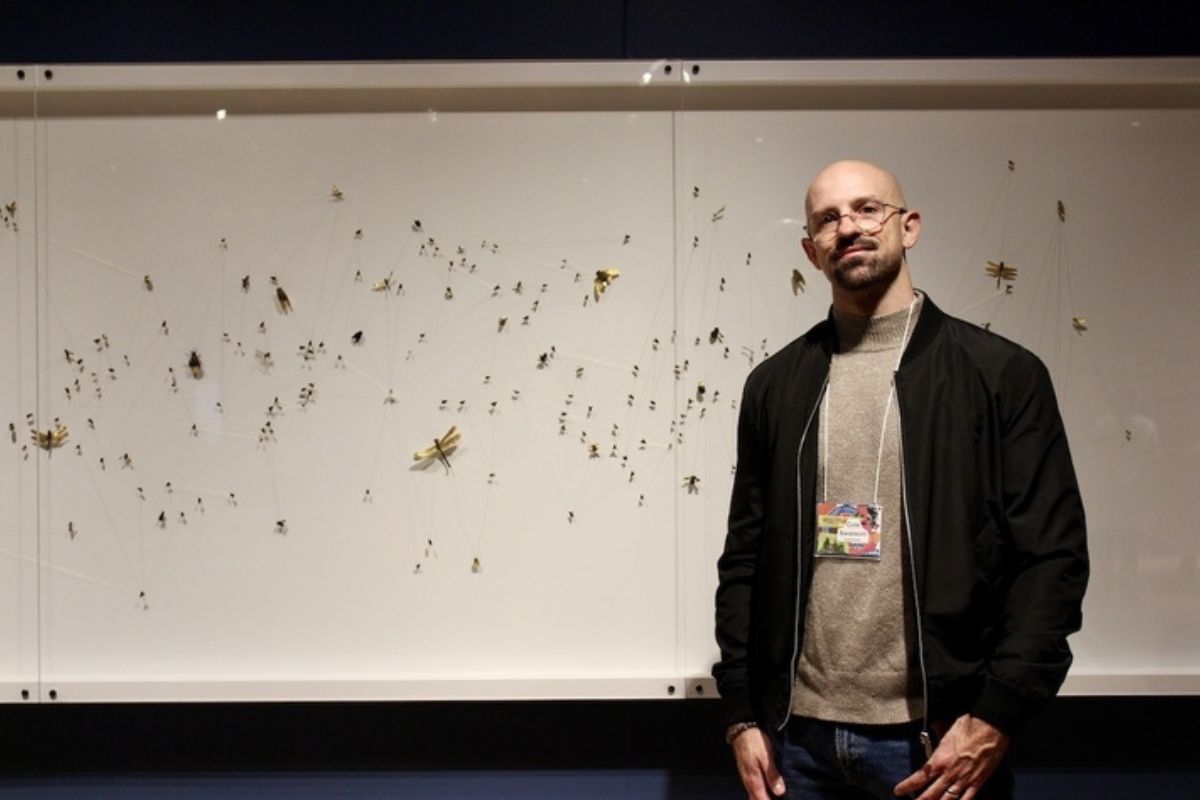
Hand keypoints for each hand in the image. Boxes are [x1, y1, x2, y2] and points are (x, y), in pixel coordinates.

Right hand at [731, 726, 786, 798]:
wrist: (742, 729)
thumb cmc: (755, 742)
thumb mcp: (766, 757)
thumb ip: (772, 774)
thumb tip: (779, 792)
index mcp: (753, 780)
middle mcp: (748, 781)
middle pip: (756, 799)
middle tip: (778, 799)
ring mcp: (746, 777)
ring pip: (753, 794)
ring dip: (762, 797)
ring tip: (774, 797)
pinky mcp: (746, 772)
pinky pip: (752, 788)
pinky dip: (759, 792)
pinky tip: (767, 790)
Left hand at [893, 715, 1008, 799]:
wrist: (989, 728)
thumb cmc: (966, 727)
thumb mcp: (944, 735)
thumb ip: (937, 746)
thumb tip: (932, 746)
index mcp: (939, 759)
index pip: (920, 777)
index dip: (908, 786)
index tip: (898, 791)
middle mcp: (949, 773)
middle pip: (932, 793)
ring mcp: (964, 779)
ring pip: (948, 799)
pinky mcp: (978, 782)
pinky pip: (967, 799)